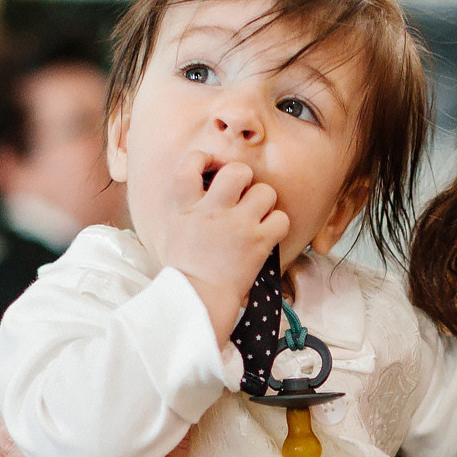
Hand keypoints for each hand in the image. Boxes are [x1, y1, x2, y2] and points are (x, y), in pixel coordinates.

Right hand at [159, 155, 286, 339]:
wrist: (198, 299)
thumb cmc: (186, 269)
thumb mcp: (174, 230)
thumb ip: (187, 206)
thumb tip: (203, 185)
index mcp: (186, 206)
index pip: (191, 163)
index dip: (204, 157)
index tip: (212, 166)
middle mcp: (213, 210)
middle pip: (237, 170)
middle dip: (244, 178)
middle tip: (242, 194)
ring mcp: (238, 225)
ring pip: (265, 191)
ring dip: (264, 202)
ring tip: (256, 217)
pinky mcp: (258, 243)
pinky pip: (281, 218)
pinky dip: (278, 225)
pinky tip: (267, 234)